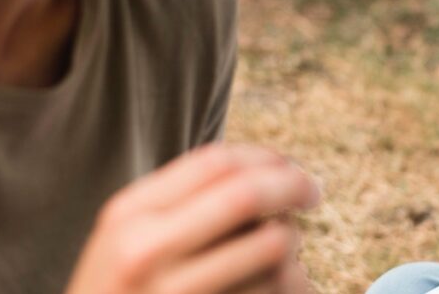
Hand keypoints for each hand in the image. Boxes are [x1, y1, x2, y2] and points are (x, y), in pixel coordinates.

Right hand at [65, 144, 319, 293]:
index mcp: (129, 216)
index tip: (290, 167)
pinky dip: (296, 283)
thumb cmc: (125, 292)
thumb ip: (184, 202)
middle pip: (246, 195)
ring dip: (293, 243)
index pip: (215, 162)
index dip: (265, 158)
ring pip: (272, 246)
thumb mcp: (131, 239)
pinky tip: (287, 286)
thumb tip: (273, 169)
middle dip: (293, 185)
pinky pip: (275, 289)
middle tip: (314, 191)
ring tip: (286, 256)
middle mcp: (145, 252)